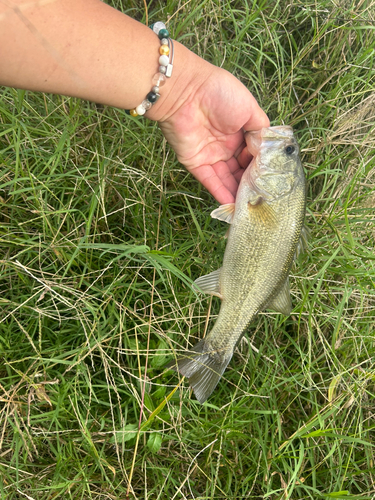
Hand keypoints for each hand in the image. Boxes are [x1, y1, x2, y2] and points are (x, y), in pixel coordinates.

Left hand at [153, 47, 269, 204]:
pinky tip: (233, 205)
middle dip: (251, 183)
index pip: (253, 154)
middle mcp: (225, 145)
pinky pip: (210, 181)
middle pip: (240, 170)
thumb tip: (267, 150)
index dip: (261, 165)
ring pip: (227, 179)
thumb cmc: (218, 92)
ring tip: (251, 206)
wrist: (186, 91)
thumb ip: (261, 129)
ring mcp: (210, 155)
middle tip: (263, 197)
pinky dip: (221, 193)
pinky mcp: (195, 163)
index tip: (271, 177)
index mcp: (239, 131)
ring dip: (238, 192)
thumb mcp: (249, 108)